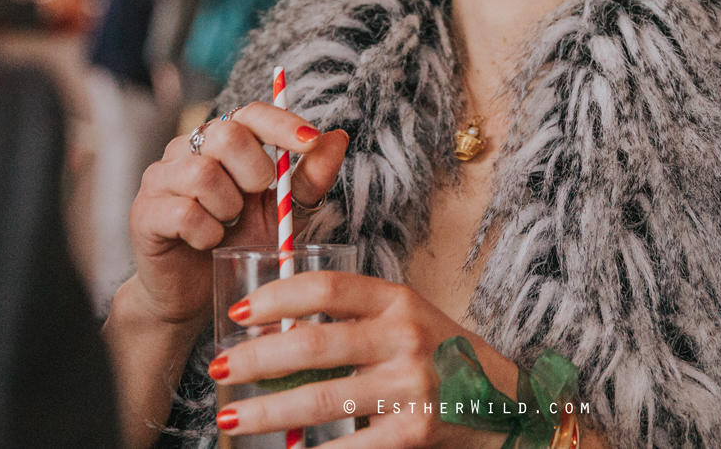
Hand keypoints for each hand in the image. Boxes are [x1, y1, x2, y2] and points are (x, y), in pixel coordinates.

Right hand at [121, 101, 349, 329]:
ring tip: (228, 226)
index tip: (311, 140)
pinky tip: (207, 243)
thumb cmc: (238, 244)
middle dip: (255, 170)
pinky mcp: (144, 212)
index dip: (281, 123)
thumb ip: (309, 179)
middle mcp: (186, 149)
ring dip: (228, 208)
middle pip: (225, 133)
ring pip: (203, 173)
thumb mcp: (282, 212)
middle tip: (256, 199)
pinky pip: (184, 212)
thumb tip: (338, 137)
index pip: (250, 112)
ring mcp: (160, 178)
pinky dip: (207, 233)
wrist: (196, 295)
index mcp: (221, 141)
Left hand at [208, 273, 516, 448]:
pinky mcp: (414, 433)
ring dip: (267, 411)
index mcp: (398, 300)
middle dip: (255, 359)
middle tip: (217, 368)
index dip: (277, 297)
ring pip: (321, 400)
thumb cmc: (439, 355)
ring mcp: (411, 387)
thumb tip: (271, 330)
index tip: (239, 312)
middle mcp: (406, 338)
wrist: (503, 401)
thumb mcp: (404, 320)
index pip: (328, 287)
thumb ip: (353, 320)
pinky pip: (348, 447)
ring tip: (230, 415)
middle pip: (314, 345)